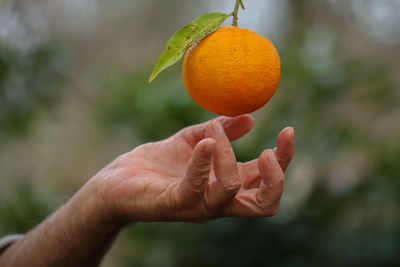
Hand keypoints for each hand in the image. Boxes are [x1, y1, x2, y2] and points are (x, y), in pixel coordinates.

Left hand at [93, 115, 294, 223]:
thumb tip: (250, 118)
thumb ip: (221, 131)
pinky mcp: (172, 204)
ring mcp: (196, 206)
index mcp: (225, 184)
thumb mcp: (193, 140)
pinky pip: (196, 188)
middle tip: (269, 150)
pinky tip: (206, 141)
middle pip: (264, 204)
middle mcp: (217, 201)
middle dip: (276, 176)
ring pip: (231, 192)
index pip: (266, 182)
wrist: (116, 181)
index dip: (284, 160)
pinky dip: (205, 163)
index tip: (287, 131)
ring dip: (230, 157)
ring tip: (214, 132)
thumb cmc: (156, 164)